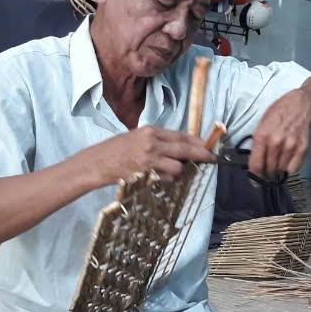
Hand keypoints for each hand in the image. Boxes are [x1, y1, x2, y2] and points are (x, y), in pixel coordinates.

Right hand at [81, 126, 215, 183]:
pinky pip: (167, 180)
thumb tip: (183, 148)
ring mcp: (149, 160)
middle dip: (202, 155)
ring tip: (169, 171)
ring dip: (179, 172)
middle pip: (185, 150)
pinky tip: (159, 178)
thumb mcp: (138, 137)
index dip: (197, 142)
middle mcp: (152, 143)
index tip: (208, 146)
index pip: (181, 136)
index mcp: (150, 131)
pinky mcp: (146, 175)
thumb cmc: (116, 150)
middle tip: (213, 159)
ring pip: (178, 168)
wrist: (98, 163)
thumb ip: (159, 140)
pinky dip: (168, 181)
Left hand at [248, 88, 310, 178]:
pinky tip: (288, 156)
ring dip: (278, 167)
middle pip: (268, 170)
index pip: (256, 164)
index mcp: (262, 136)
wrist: (301, 105)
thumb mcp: (262, 124)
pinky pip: (293, 168)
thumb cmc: (280, 113)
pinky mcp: (302, 149)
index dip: (254, 177)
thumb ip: (257, 144)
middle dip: (266, 172)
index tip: (254, 182)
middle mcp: (276, 142)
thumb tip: (254, 162)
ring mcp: (290, 146)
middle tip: (267, 169)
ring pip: (280, 169)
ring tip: (279, 156)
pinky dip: (290, 166)